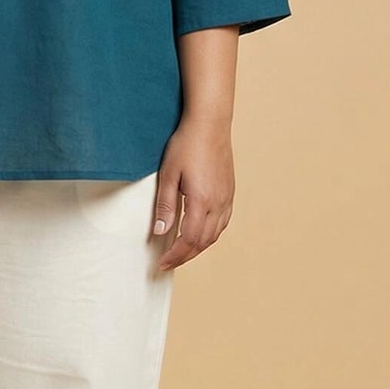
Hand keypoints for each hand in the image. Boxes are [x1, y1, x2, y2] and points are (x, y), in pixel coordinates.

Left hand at [152, 111, 234, 271]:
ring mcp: (226, 198)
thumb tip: (160, 231)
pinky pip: (223, 223)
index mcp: (201, 201)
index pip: (188, 240)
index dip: (175, 255)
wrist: (210, 125)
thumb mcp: (168, 175)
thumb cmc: (187, 145)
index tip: (162, 263)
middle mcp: (218, 204)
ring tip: (181, 252)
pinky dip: (210, 235)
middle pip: (203, 242)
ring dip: (198, 248)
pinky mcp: (230, 192)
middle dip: (185, 256)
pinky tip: (200, 234)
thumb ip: (165, 205)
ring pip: (215, 235)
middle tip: (168, 263)